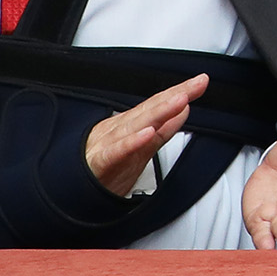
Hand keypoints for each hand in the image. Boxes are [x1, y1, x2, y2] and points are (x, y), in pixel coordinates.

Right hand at [86, 74, 206, 197]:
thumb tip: (184, 110)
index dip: (180, 92)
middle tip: (198, 83)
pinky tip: (147, 134)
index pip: (159, 105)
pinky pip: (116, 152)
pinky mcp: (99, 163)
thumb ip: (164, 129)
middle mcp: (120, 129)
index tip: (202, 81)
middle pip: (151, 109)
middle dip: (175, 95)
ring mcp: (108, 144)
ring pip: (135, 125)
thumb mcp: (142, 148)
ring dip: (159, 112)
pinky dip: (131, 142)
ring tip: (180, 101)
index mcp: (130, 125)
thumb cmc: (106, 169)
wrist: (75, 193)